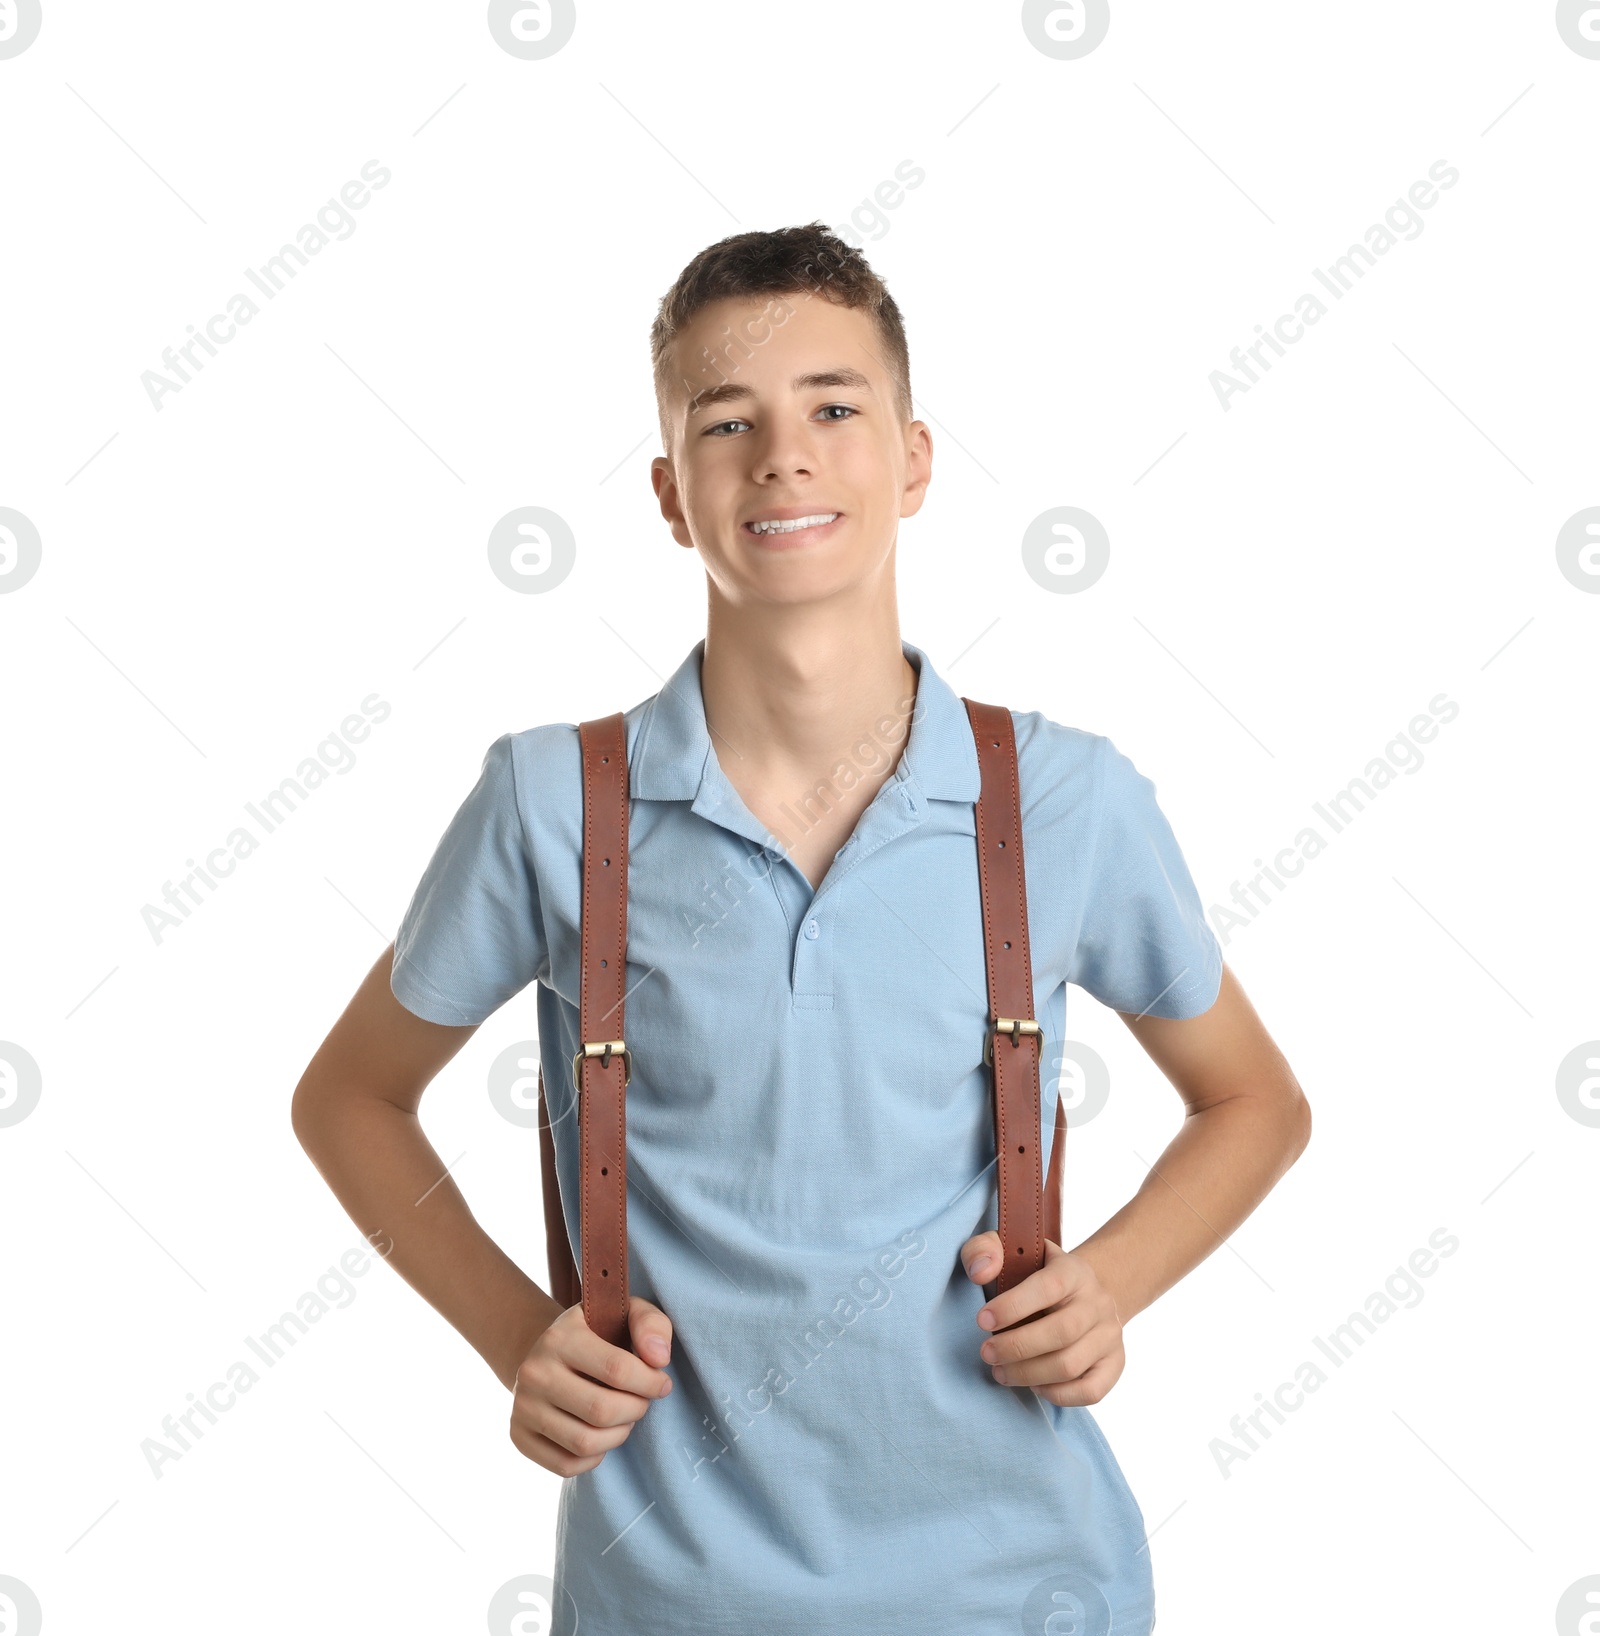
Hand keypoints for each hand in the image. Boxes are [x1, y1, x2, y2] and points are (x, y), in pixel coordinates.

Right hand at [509, 1295, 674, 1475]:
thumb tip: (659, 1359)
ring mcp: (523, 1408)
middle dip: (635, 1410)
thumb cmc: (597, 1335)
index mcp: (560, 1338)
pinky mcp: (519, 1437)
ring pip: (585, 1442)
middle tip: (641, 1402)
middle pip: (601, 1411)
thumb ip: (650, 1324)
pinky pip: (567, 1465)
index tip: (662, 1383)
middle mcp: (535, 1373)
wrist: (548, 1355)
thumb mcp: (624, 1313)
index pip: (617, 1369)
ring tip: (624, 1418)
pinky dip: (595, 1457)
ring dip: (618, 1435)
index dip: (650, 1382)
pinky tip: (601, 1434)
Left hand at [959, 1233, 1124, 1406]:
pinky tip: (1033, 1385)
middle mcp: (1098, 1302)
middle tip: (986, 1353)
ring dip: (1028, 1374)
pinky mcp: (1115, 1363)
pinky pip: (1090, 1391)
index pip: (1048, 1286)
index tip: (982, 1320)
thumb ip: (985, 1249)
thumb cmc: (1036, 1274)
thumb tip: (980, 1272)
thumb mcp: (1012, 1250)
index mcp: (1073, 1271)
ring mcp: (1109, 1334)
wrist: (1083, 1293)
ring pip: (1070, 1365)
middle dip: (1016, 1347)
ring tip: (1000, 1372)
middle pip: (1060, 1332)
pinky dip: (1056, 1394)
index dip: (1012, 1306)